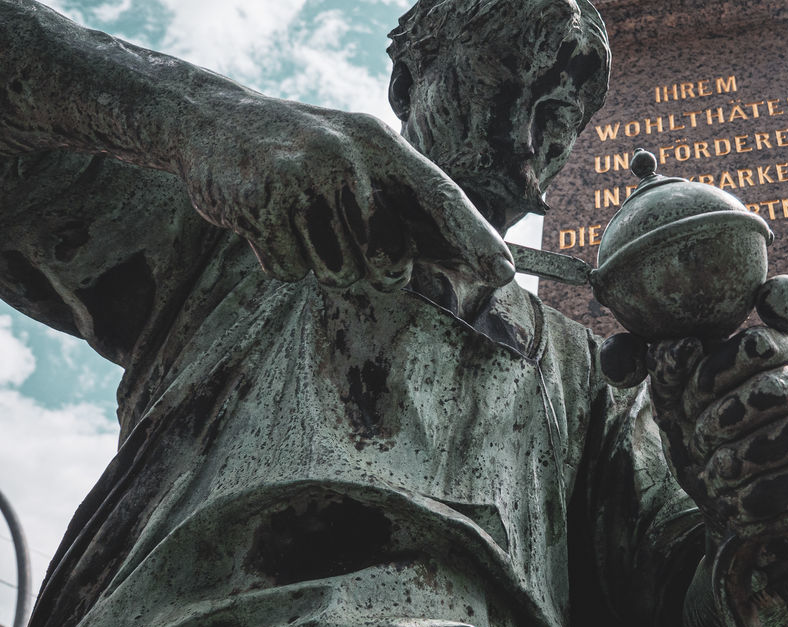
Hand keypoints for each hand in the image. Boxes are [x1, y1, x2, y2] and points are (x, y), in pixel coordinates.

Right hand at [176, 95, 512, 290]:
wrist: (213, 121)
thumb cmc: (303, 156)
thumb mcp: (358, 164)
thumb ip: (406, 209)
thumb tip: (465, 261)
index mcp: (380, 144)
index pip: (441, 196)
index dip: (474, 238)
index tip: (504, 273)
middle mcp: (349, 157)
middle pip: (388, 261)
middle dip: (372, 270)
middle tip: (344, 238)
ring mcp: (305, 178)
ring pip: (339, 274)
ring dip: (321, 263)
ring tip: (302, 222)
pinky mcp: (263, 203)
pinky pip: (292, 272)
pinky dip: (281, 259)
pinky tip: (269, 222)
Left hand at [647, 327, 787, 536]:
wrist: (741, 511)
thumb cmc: (714, 448)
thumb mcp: (681, 410)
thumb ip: (671, 372)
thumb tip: (681, 345)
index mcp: (786, 349)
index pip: (755, 345)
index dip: (711, 378)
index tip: (688, 410)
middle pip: (774, 388)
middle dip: (726, 423)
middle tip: (702, 448)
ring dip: (745, 461)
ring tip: (718, 479)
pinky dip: (770, 494)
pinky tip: (743, 506)